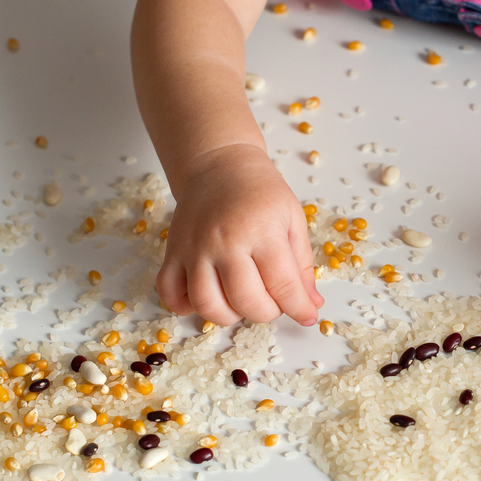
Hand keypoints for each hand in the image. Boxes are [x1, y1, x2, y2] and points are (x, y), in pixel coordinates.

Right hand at [156, 144, 323, 326]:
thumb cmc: (261, 192)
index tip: (307, 315)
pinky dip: (184, 306)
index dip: (299, 308)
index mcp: (261, 231)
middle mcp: (225, 242)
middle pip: (246, 301)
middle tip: (273, 301)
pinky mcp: (173, 251)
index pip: (283, 285)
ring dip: (229, 316)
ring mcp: (195, 248)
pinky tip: (206, 298)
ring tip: (242, 302)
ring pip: (206, 304)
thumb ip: (302, 265)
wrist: (220, 164)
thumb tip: (311, 304)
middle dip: (267, 312)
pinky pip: (169, 292)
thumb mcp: (293, 220)